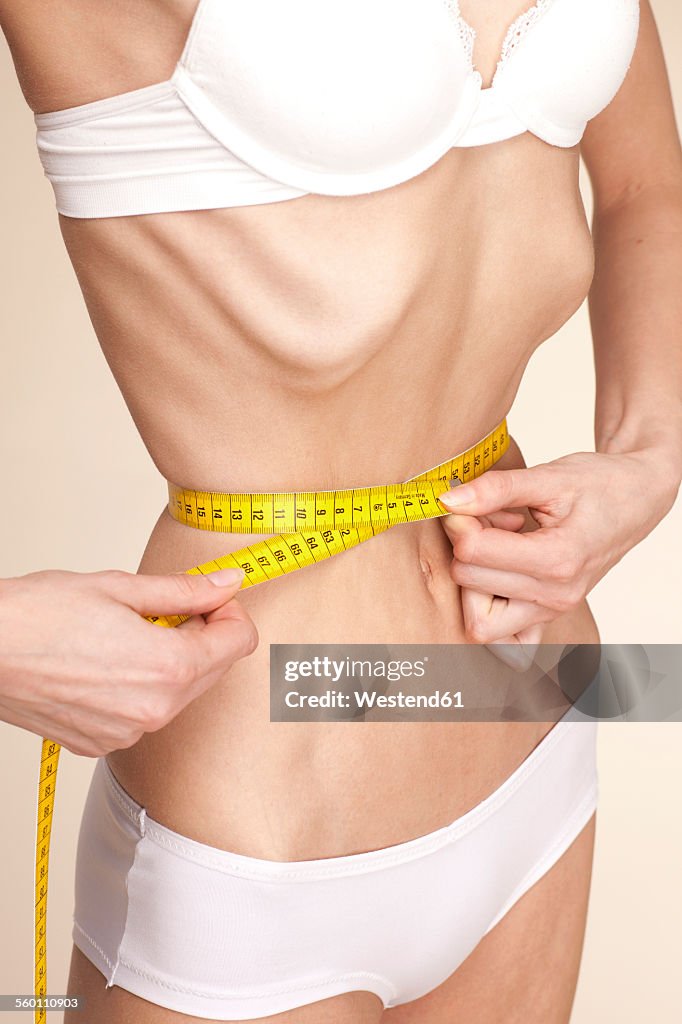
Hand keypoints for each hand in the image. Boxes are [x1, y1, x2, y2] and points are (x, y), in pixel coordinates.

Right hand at [0, 567, 257, 756]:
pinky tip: (107, 662)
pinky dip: (140, 687)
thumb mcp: (121, 588)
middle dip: (202, 636)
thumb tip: (228, 583)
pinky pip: (145, 712)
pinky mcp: (102, 743)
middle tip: (163, 610)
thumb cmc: (38, 614)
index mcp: (168, 667)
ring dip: (171, 662)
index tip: (208, 597)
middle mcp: (154, 711)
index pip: (239, 641)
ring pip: (180, 693)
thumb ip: (186, 591)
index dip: (229, 612)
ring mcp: (127, 733)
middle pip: (215, 670)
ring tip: (127, 635)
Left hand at [439, 447, 677, 664]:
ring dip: (473, 579)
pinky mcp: (546, 615)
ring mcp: (552, 610)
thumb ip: (496, 489)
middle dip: (464, 545)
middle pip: (469, 582)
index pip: (473, 552)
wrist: (634, 501)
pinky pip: (504, 637)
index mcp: (558, 559)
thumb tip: (449, 501)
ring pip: (480, 621)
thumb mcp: (549, 476)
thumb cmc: (599, 485)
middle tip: (486, 518)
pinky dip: (490, 611)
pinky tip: (498, 574)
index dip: (458, 522)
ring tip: (496, 546)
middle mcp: (555, 595)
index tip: (466, 502)